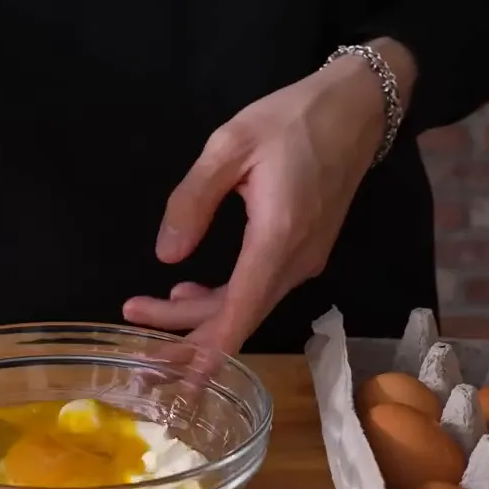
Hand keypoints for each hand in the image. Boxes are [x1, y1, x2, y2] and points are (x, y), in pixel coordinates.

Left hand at [123, 41, 413, 355]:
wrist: (355, 107)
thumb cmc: (292, 118)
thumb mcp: (230, 143)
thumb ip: (194, 198)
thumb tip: (166, 255)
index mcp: (278, 237)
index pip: (239, 311)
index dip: (206, 351)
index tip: (178, 380)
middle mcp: (296, 260)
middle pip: (238, 316)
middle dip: (185, 334)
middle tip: (133, 333)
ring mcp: (306, 259)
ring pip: (248, 305)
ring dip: (201, 316)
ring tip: (147, 309)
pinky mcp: (306, 252)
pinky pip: (261, 290)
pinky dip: (224, 300)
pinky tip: (189, 290)